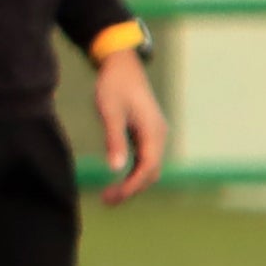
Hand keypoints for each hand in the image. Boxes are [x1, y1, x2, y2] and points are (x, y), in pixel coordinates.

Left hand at [91, 48, 166, 206]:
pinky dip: (133, 172)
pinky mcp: (147, 133)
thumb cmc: (114, 85)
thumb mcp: (110, 112)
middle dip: (131, 189)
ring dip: (132, 183)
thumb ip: (114, 139)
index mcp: (153, 132)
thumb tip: (114, 168)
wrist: (122, 64)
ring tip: (109, 195)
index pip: (148, 168)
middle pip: (151, 172)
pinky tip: (117, 179)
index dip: (131, 187)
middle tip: (106, 201)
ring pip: (149, 167)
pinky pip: (144, 159)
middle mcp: (159, 135)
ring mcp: (155, 134)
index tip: (112, 197)